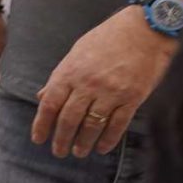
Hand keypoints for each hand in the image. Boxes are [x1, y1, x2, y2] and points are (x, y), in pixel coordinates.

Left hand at [32, 8, 176, 157]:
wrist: (144, 30)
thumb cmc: (107, 39)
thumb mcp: (77, 52)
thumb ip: (60, 77)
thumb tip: (42, 97)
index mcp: (70, 72)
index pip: (50, 104)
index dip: (42, 124)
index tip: (38, 139)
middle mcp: (88, 84)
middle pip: (69, 119)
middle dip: (62, 139)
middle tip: (59, 152)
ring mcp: (111, 92)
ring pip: (92, 125)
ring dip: (83, 142)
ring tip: (79, 152)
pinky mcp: (132, 98)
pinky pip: (118, 124)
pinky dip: (108, 139)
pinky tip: (102, 148)